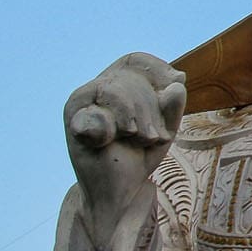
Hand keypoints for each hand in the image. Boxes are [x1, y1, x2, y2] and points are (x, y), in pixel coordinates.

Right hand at [64, 53, 186, 231]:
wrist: (121, 190)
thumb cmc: (140, 154)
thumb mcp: (165, 127)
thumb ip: (173, 106)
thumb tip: (178, 83)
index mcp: (115, 85)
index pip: (134, 60)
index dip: (156, 68)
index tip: (174, 83)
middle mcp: (94, 90)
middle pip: (129, 78)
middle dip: (150, 107)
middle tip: (155, 136)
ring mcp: (81, 106)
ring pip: (115, 90)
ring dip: (137, 118)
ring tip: (141, 139)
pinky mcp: (73, 125)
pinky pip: (99, 115)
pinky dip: (113, 131)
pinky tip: (110, 143)